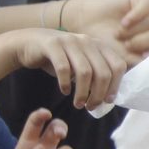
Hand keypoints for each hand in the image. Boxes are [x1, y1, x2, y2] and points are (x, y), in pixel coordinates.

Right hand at [10, 27, 126, 109]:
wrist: (30, 44)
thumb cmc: (59, 58)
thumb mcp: (80, 64)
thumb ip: (94, 74)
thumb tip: (108, 97)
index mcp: (98, 45)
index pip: (118, 65)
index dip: (115, 85)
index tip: (108, 101)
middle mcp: (87, 41)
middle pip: (103, 72)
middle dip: (98, 94)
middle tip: (90, 107)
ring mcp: (70, 41)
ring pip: (85, 72)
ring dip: (82, 93)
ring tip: (78, 104)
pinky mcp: (52, 45)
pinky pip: (63, 68)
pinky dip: (65, 84)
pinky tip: (64, 91)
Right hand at [62, 0, 148, 65]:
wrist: (85, 26)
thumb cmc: (103, 45)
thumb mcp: (121, 57)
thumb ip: (138, 61)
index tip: (140, 56)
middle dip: (144, 41)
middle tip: (126, 45)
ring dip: (135, 30)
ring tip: (118, 34)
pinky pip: (148, 6)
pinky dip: (136, 16)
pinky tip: (124, 22)